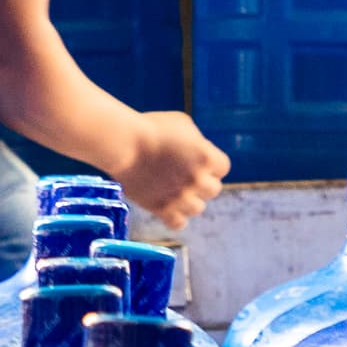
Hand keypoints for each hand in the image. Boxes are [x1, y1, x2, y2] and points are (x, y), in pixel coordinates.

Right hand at [116, 110, 231, 229]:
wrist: (124, 144)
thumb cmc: (151, 128)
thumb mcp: (182, 123)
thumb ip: (197, 141)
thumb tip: (200, 152)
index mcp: (206, 157)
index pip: (223, 167)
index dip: (211, 163)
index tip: (197, 159)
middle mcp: (197, 180)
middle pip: (213, 190)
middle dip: (202, 182)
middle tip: (185, 175)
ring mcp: (180, 197)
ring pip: (197, 208)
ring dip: (190, 200)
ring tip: (175, 191)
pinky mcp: (161, 209)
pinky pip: (178, 223)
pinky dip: (175, 216)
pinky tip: (168, 206)